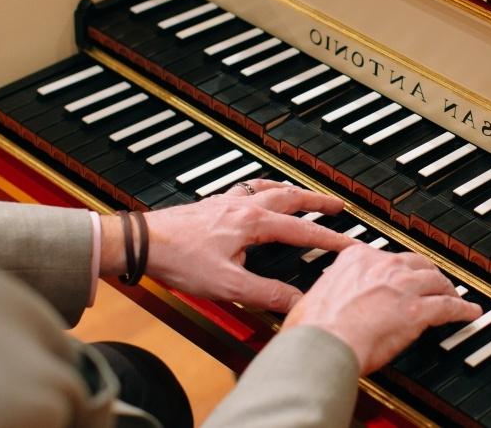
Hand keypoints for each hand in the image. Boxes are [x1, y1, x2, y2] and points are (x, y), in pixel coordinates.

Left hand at [104, 179, 358, 311]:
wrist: (140, 243)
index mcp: (253, 223)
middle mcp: (243, 206)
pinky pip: (245, 189)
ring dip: (290, 190)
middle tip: (337, 205)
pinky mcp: (210, 205)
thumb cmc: (179, 260)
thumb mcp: (227, 285)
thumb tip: (296, 302)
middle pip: (290, 197)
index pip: (303, 230)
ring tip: (302, 193)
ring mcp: (226, 202)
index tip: (350, 243)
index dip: (330, 238)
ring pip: (268, 188)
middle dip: (317, 201)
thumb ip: (265, 294)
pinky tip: (255, 196)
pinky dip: (261, 189)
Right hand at [286, 244, 481, 373]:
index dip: (399, 269)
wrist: (321, 346)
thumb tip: (317, 301)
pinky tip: (470, 313)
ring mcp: (402, 286)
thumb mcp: (313, 298)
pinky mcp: (417, 311)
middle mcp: (383, 266)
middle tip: (434, 283)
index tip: (402, 275)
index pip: (388, 258)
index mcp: (357, 258)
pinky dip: (463, 309)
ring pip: (437, 281)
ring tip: (454, 296)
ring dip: (448, 289)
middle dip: (429, 274)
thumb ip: (325, 293)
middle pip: (418, 263)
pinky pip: (449, 307)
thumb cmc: (313, 329)